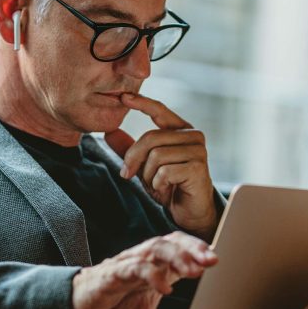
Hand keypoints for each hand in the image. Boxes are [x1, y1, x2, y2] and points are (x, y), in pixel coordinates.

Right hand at [72, 232, 216, 308]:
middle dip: (194, 249)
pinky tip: (165, 287)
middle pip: (172, 242)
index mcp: (155, 269)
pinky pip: (134, 268)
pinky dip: (151, 275)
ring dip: (177, 256)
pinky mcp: (112, 275)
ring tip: (194, 269)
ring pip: (155, 248)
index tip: (219, 262)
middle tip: (213, 260)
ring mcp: (128, 265)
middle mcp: (144, 262)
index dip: (200, 252)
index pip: (181, 250)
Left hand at [105, 93, 218, 241]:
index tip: (123, 97)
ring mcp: (197, 150)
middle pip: (151, 138)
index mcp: (180, 130)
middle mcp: (193, 135)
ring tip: (157, 185)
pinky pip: (165, 171)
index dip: (142, 102)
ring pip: (156, 155)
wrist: (189, 211)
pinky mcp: (198, 167)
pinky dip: (158, 184)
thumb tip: (109, 132)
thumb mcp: (144, 166)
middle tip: (127, 175)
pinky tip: (167, 190)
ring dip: (148, 176)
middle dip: (133, 159)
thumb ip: (129, 149)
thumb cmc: (170, 186)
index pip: (159, 110)